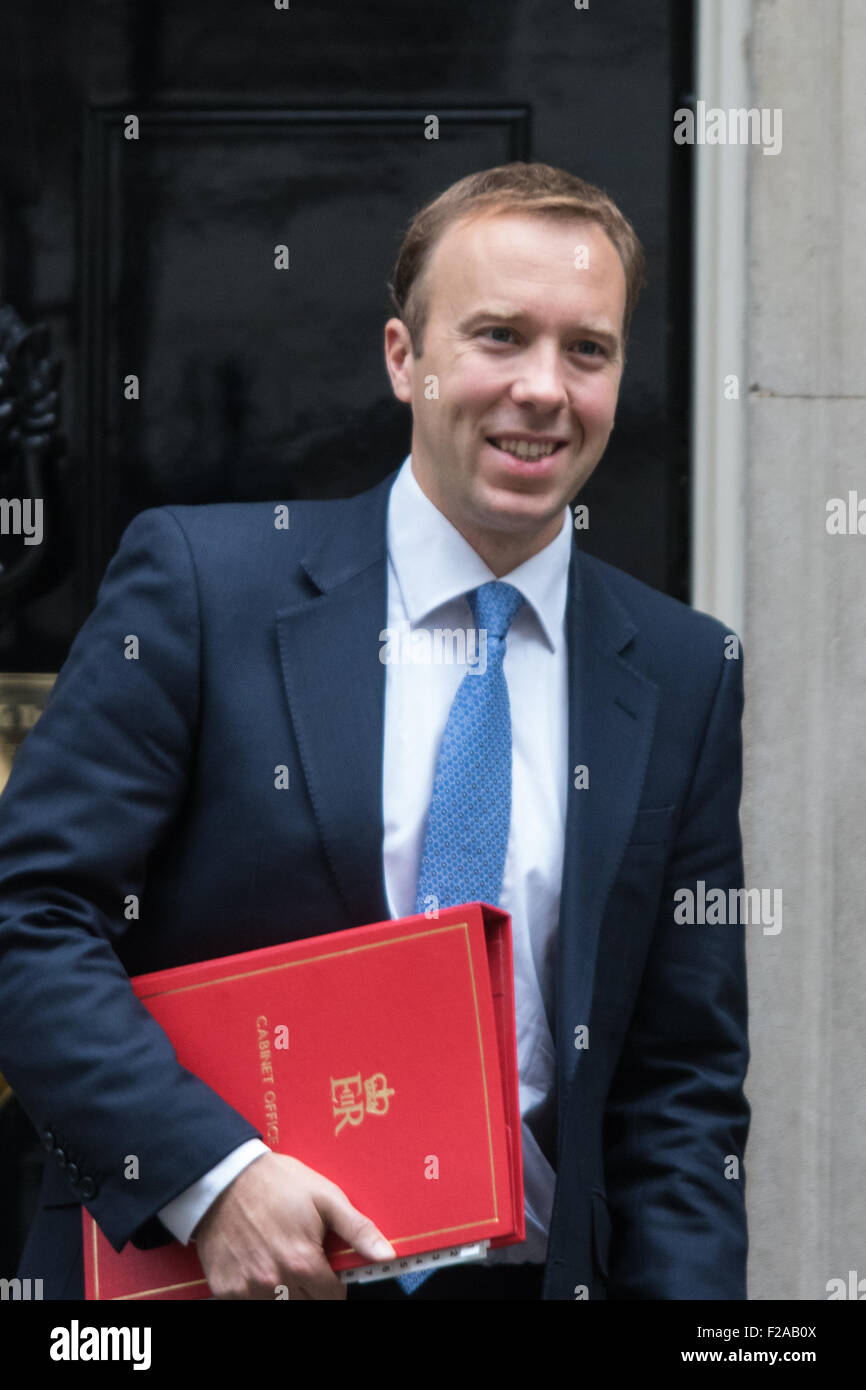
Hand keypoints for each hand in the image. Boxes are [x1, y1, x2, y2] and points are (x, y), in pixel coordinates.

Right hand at [192, 1151, 395, 1299]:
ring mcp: (247, 1290)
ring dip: (285, 1293)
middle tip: (303, 1264)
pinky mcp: (225, 1289)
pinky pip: (247, 1304)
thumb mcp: (325, 1197)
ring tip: (280, 1264)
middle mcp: (275, 1283)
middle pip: (306, 1307)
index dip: (334, 1286)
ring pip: (278, 1309)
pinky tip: (256, 1268)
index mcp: (303, 1263)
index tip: (328, 1271)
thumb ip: (358, 1230)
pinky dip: (256, 1293)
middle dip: (310, 1291)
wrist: (224, 1177)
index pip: (333, 1300)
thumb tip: (387, 1256)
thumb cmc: (277, 1184)